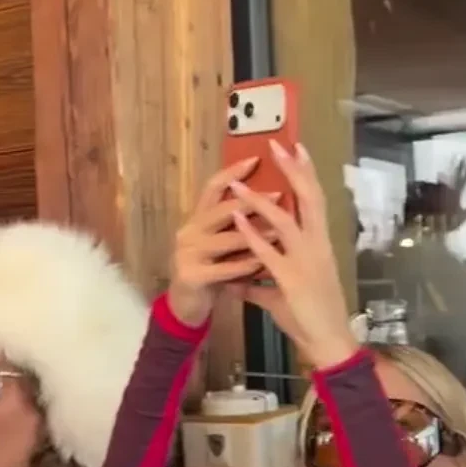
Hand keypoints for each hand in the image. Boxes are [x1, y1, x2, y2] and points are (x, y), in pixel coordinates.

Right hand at [167, 158, 264, 326]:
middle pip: (222, 210)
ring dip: (254, 235)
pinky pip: (223, 269)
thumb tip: (270, 198)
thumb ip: (237, 225)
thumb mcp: (221, 245)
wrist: (186, 308)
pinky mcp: (191, 276)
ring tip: (279, 231)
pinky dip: (245, 266)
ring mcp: (187, 254)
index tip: (257, 158)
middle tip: (280, 193)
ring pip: (225, 240)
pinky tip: (263, 263)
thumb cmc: (210, 272)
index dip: (233, 171)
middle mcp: (189, 231)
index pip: (213, 187)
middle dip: (253, 201)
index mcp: (197, 220)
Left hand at [229, 141, 358, 370]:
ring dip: (259, 200)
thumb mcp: (280, 298)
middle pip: (309, 198)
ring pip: (284, 220)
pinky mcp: (292, 280)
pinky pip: (269, 252)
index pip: (315, 201)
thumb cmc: (310, 319)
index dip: (306, 174)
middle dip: (294, 170)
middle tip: (279, 144)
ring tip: (237, 183)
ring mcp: (306, 262)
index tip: (296, 149)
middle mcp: (317, 247)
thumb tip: (237, 282)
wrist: (329, 343)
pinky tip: (237, 219)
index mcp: (320, 246)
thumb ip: (258, 287)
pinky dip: (252, 234)